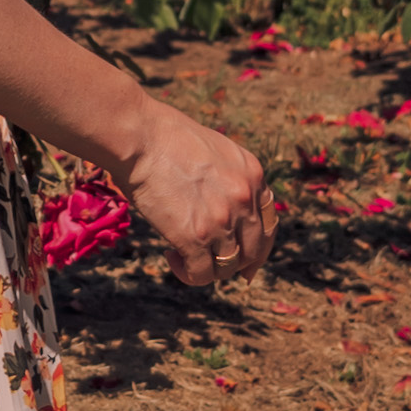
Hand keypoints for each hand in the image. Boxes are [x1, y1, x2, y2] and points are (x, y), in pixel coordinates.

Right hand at [126, 104, 272, 294]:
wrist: (141, 137)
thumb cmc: (167, 138)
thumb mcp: (217, 150)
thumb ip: (230, 178)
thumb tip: (226, 209)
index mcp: (253, 175)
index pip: (269, 224)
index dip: (258, 247)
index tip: (246, 260)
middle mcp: (244, 200)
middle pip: (254, 251)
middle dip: (237, 264)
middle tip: (214, 266)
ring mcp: (222, 221)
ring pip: (229, 267)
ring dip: (209, 269)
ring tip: (183, 256)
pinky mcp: (195, 237)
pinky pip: (202, 274)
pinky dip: (188, 273)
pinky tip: (172, 256)